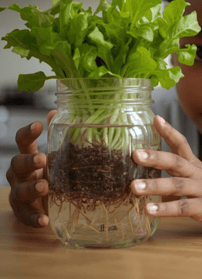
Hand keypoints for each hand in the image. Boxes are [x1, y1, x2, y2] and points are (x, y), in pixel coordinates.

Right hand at [6, 110, 56, 227]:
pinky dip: (34, 218)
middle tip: (43, 159)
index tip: (38, 125)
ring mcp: (19, 193)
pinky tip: (44, 220)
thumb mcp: (55, 155)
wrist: (45, 202)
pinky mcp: (24, 212)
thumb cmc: (50, 173)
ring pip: (18, 190)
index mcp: (28, 157)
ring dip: (31, 188)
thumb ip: (55, 136)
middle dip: (28, 161)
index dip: (28, 133)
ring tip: (45, 187)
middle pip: (17, 164)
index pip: (23, 142)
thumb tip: (55, 111)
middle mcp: (20, 174)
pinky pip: (26, 216)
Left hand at [131, 115, 201, 233]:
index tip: (155, 118)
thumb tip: (151, 182)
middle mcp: (197, 174)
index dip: (169, 131)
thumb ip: (175, 178)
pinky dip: (165, 209)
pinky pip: (183, 208)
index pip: (181, 143)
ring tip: (133, 187)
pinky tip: (149, 210)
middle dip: (155, 157)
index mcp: (195, 165)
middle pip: (176, 161)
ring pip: (176, 185)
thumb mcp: (198, 179)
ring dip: (154, 185)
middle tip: (134, 154)